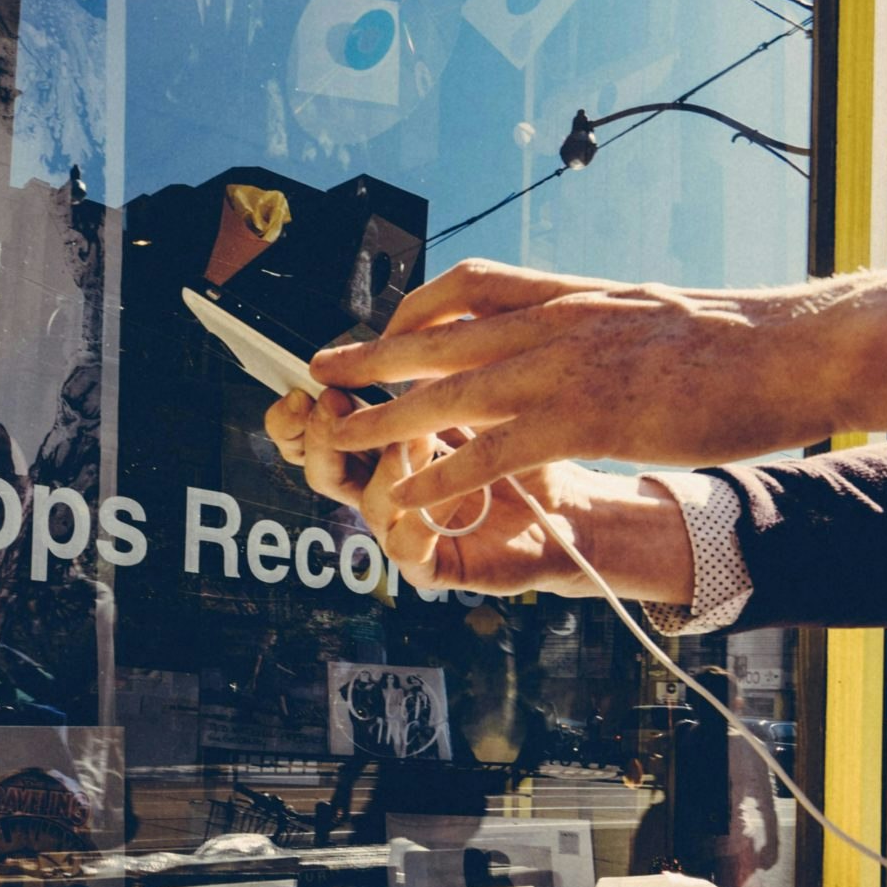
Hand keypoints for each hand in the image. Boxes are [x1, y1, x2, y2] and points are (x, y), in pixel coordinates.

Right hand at [264, 387, 696, 603]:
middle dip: (321, 433)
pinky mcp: (444, 564)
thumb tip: (412, 322)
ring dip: (379, 470)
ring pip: (364, 504)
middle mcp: (391, 484)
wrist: (583, 508)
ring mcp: (412, 526)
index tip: (312, 373)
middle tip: (330, 405)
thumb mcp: (493, 388)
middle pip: (326, 465)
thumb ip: (450, 364)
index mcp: (391, 439)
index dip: (303, 405)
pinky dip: (405, 534)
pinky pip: (406, 555)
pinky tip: (414, 514)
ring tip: (404, 444)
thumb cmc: (537, 444)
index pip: (324, 425)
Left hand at [303, 258, 886, 514]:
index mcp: (574, 294)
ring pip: (450, 389)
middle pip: (439, 332)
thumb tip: (584, 326)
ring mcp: (566, 365)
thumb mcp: (650, 317)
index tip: (385, 331)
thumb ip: (600, 323)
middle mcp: (558, 319)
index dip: (415, 310)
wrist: (793, 349)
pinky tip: (411, 497)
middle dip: (372, 355)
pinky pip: (492, 448)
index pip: (470, 283)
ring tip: (339, 439)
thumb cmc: (735, 345)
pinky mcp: (585, 417)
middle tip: (319, 370)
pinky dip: (442, 474)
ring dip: (386, 418)